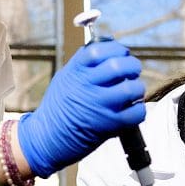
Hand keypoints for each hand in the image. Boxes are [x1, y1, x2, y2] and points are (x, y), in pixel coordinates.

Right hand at [18, 40, 144, 176]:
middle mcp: (86, 86)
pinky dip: (138, 110)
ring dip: (137, 88)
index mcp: (75, 71)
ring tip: (133, 92)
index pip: (99, 50)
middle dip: (132, 65)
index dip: (115, 48)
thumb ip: (84, 64)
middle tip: (131, 71)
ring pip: (131, 88)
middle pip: (118, 66)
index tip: (120, 53)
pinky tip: (131, 110)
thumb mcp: (64, 78)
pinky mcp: (109, 125)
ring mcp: (98, 105)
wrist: (46, 138)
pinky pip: (136, 112)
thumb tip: (109, 47)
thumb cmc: (57, 108)